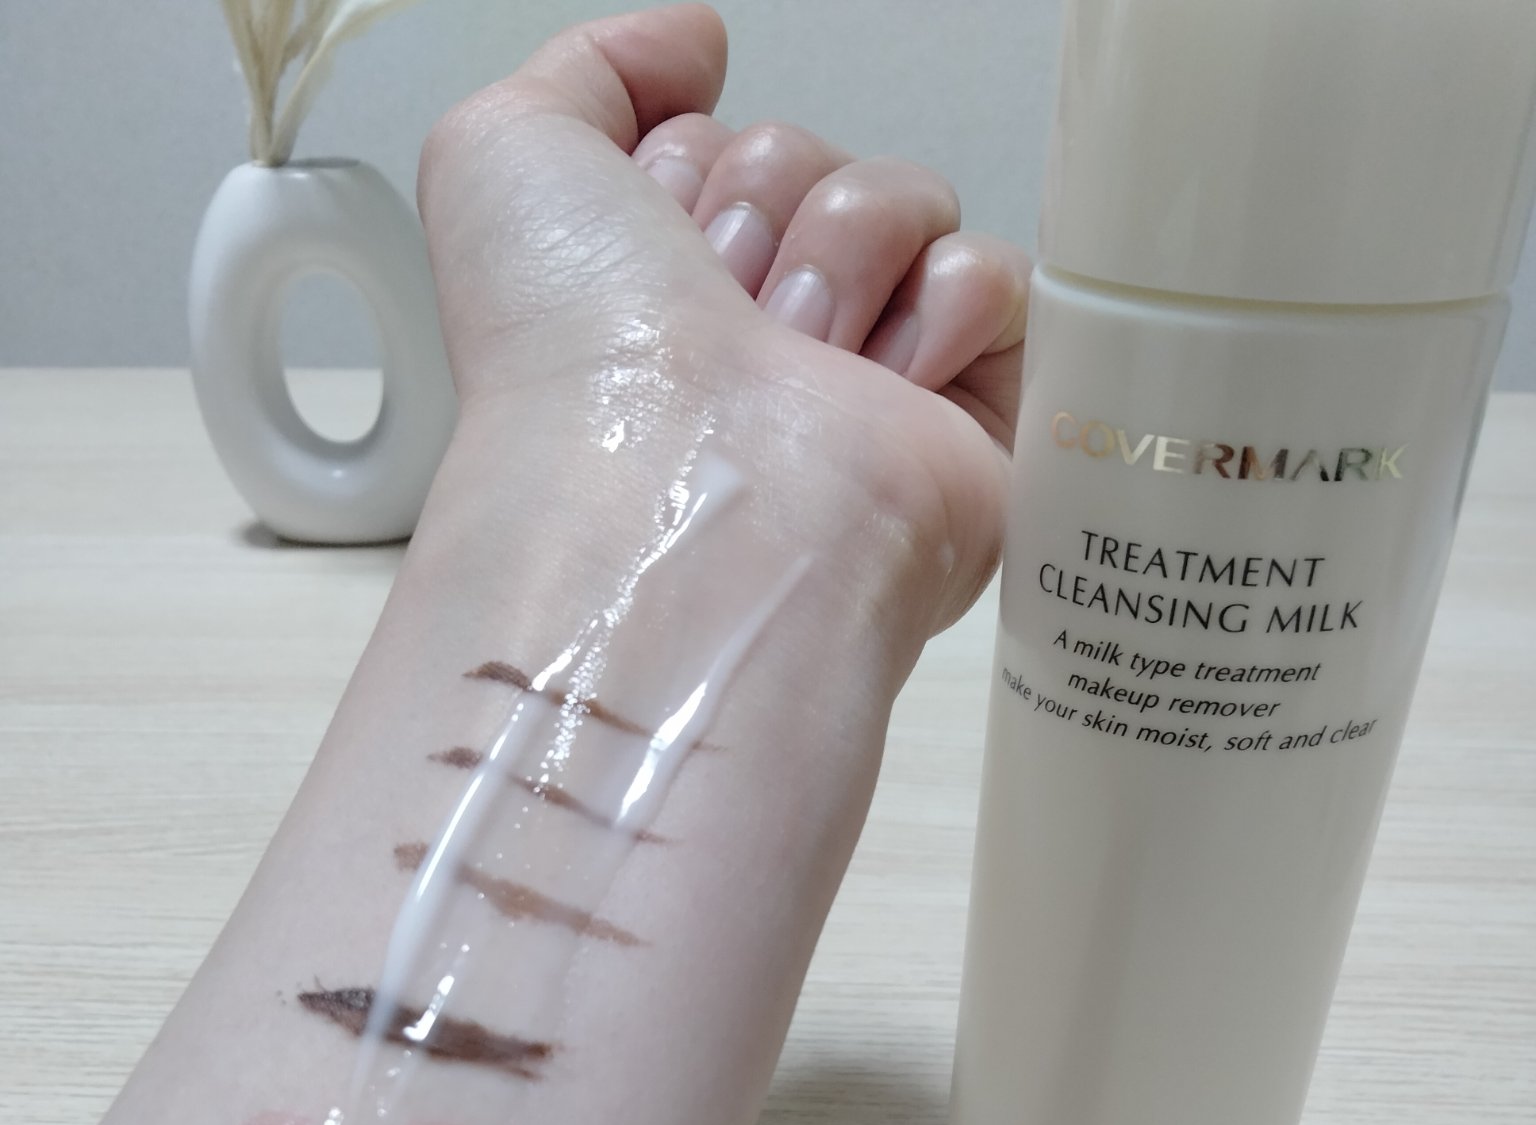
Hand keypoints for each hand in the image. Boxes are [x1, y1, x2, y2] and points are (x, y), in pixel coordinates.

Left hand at [417, 4, 1029, 637]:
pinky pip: (1000, 277)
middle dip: (763, 207)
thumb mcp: (505, 158)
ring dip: (843, 251)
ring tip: (798, 360)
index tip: (647, 242)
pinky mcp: (968, 428)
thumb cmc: (579, 365)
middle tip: (726, 312)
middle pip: (812, 165)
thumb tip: (698, 41)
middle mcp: (761, 343)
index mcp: (661, 297)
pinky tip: (884, 383)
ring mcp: (868, 387)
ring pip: (905, 202)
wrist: (681, 492)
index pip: (721, 148)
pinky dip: (948, 302)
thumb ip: (590, 68)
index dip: (683, 167)